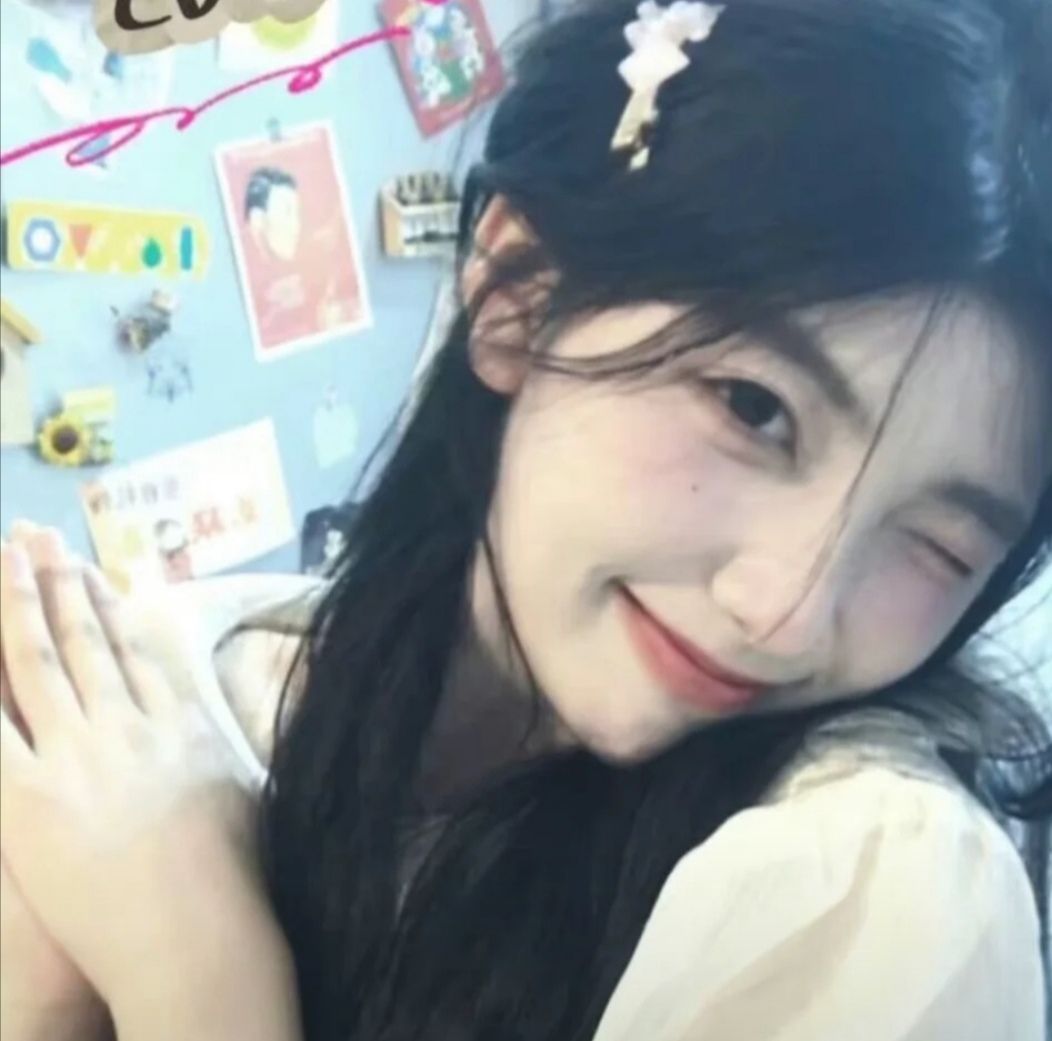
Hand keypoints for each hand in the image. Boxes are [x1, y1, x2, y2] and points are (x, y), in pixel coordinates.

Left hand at [0, 528, 268, 1006]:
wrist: (199, 937)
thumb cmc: (237, 879)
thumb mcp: (254, 795)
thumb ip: (239, 751)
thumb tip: (247, 725)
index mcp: (181, 723)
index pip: (137, 650)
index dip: (109, 606)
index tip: (95, 573)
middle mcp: (129, 725)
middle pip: (85, 640)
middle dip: (61, 585)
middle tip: (40, 540)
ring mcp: (79, 756)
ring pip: (37, 662)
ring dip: (18, 605)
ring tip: (8, 560)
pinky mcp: (30, 798)